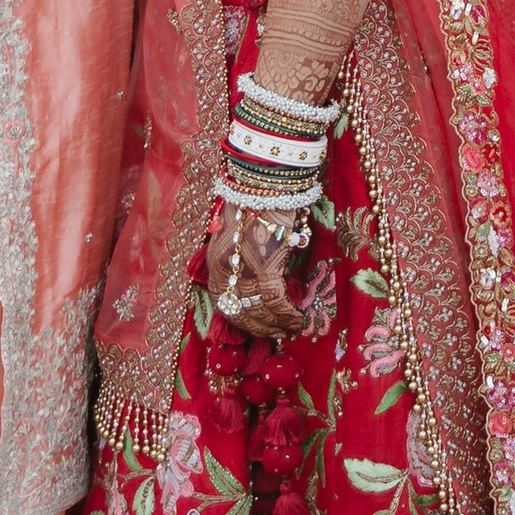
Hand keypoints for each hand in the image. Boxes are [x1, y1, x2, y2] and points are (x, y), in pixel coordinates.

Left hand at [211, 204, 301, 337]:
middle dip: (259, 327)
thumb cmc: (258, 202)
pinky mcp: (265, 265)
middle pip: (240, 311)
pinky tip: (299, 318)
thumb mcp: (240, 235)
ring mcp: (243, 269)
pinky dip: (289, 314)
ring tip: (291, 328)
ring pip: (259, 310)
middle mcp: (225, 269)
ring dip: (277, 324)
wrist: (266, 180)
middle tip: (277, 334)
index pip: (224, 303)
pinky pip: (277, 301)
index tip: (257, 328)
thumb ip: (244, 260)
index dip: (242, 320)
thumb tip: (263, 284)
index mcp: (216, 261)